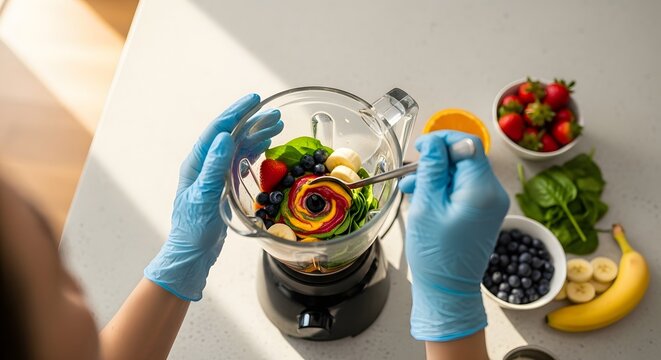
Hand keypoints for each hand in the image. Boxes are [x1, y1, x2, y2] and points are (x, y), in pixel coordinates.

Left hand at [145, 94, 282, 300]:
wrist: (192, 254)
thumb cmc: (193, 229)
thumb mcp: (205, 197)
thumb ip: (214, 167)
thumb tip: (225, 137)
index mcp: (197, 163)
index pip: (218, 130)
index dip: (236, 113)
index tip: (254, 100)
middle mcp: (206, 165)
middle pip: (231, 136)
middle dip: (252, 122)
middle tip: (275, 114)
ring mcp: (215, 175)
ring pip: (238, 148)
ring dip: (256, 136)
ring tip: (277, 126)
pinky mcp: (224, 187)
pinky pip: (241, 162)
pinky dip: (254, 152)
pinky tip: (266, 147)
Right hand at [399, 131, 509, 340]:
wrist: (448, 291)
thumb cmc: (435, 254)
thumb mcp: (426, 206)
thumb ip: (431, 170)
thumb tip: (434, 142)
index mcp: (482, 190)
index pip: (468, 145)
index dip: (443, 140)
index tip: (421, 147)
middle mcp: (493, 193)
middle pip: (466, 158)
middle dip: (437, 161)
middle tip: (411, 174)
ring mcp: (491, 204)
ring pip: (462, 172)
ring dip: (437, 175)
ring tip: (411, 189)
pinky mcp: (484, 212)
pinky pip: (464, 188)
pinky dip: (444, 188)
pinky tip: (424, 198)